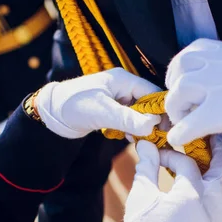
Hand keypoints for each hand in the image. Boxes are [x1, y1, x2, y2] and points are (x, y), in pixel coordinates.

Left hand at [36, 68, 160, 138]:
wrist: (51, 114)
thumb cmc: (73, 106)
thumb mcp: (102, 112)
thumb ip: (127, 119)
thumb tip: (152, 126)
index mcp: (123, 79)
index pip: (153, 92)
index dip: (162, 110)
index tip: (170, 128)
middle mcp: (123, 87)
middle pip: (149, 103)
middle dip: (154, 121)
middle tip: (161, 139)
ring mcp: (118, 99)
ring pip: (140, 113)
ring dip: (144, 127)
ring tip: (148, 142)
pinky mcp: (113, 110)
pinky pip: (130, 120)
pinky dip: (133, 130)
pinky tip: (132, 140)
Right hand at [115, 135, 221, 221]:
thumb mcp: (142, 195)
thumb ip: (146, 166)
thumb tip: (145, 143)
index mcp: (190, 194)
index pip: (187, 164)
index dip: (173, 155)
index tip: (160, 154)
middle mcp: (210, 204)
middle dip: (219, 150)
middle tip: (215, 135)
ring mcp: (217, 218)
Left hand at [165, 38, 221, 193]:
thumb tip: (198, 92)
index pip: (198, 48)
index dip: (180, 69)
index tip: (180, 89)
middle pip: (184, 64)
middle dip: (174, 88)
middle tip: (181, 111)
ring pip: (182, 88)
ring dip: (176, 110)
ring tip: (186, 125)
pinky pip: (190, 121)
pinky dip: (181, 133)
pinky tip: (184, 140)